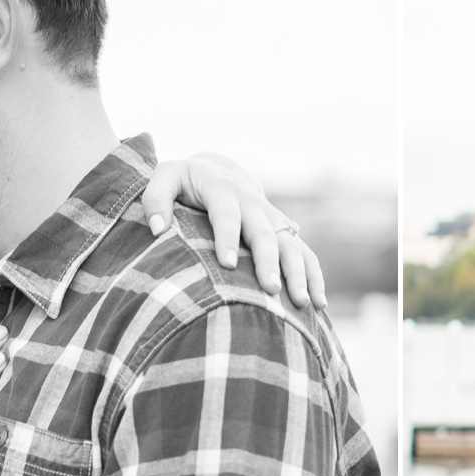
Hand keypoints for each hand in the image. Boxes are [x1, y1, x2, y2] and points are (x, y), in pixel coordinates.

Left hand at [142, 153, 327, 308]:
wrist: (222, 170)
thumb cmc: (187, 181)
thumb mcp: (166, 177)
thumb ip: (155, 198)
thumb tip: (155, 228)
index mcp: (223, 190)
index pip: (226, 215)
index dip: (227, 237)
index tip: (228, 264)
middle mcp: (253, 204)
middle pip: (264, 234)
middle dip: (269, 261)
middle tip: (270, 289)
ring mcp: (273, 219)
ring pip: (291, 245)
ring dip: (299, 273)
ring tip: (303, 303)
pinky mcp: (285, 233)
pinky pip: (305, 254)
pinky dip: (315, 277)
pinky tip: (319, 305)